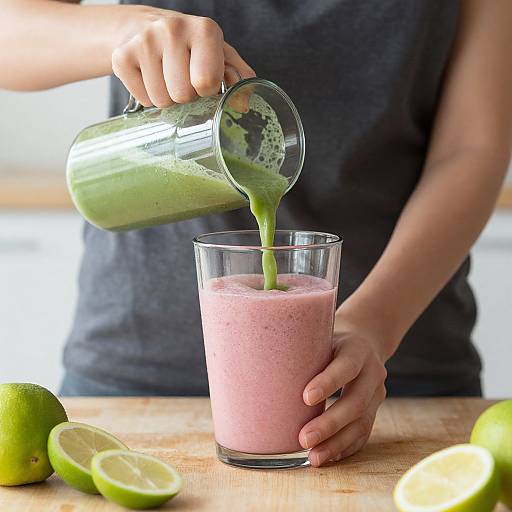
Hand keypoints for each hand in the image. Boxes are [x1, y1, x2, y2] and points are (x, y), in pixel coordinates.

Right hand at [111, 8, 255, 107]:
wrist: (146, 28)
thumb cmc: (191, 49)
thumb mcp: (220, 57)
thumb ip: (238, 78)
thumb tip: (243, 104)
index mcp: (204, 30)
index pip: (206, 81)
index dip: (206, 90)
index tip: (202, 78)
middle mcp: (173, 29)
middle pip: (182, 95)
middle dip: (185, 96)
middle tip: (182, 79)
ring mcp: (144, 41)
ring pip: (162, 100)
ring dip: (167, 98)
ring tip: (166, 77)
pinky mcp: (121, 56)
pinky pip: (143, 99)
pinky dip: (148, 96)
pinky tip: (150, 76)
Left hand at [299, 325, 387, 466]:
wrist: (364, 343)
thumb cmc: (330, 341)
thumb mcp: (320, 336)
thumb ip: (302, 349)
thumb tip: (259, 365)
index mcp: (358, 349)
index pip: (346, 366)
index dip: (328, 382)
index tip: (305, 398)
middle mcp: (372, 372)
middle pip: (355, 402)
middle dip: (330, 424)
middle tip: (303, 438)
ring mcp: (377, 394)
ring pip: (361, 423)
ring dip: (336, 443)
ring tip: (313, 457)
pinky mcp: (374, 411)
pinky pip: (363, 434)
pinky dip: (344, 447)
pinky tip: (327, 455)